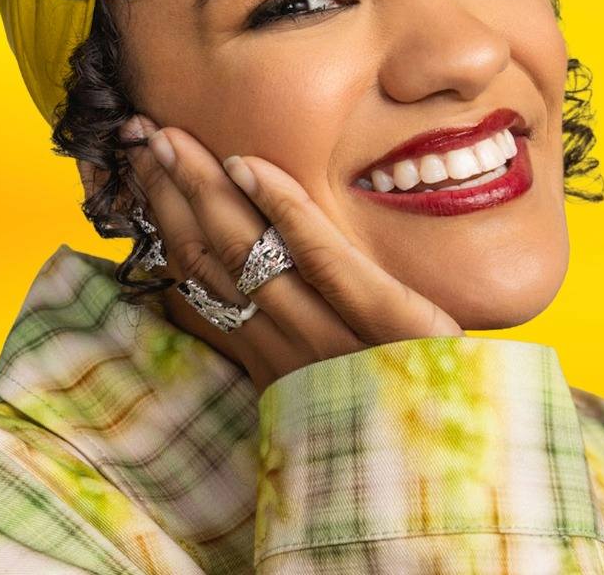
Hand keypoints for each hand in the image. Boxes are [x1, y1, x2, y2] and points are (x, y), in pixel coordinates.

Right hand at [120, 114, 460, 393]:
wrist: (463, 467)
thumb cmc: (406, 421)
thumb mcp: (334, 390)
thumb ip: (295, 352)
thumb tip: (251, 305)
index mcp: (274, 365)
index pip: (203, 283)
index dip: (167, 225)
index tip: (141, 173)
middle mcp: (289, 351)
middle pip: (212, 260)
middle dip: (171, 195)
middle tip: (139, 136)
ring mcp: (334, 338)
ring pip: (249, 253)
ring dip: (204, 188)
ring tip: (171, 138)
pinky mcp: (389, 322)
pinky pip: (325, 258)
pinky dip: (284, 209)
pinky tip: (250, 165)